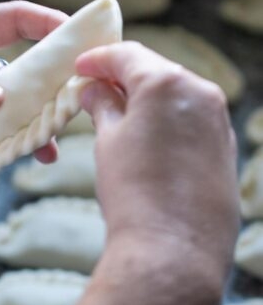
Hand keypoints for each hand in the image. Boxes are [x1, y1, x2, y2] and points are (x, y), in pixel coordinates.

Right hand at [76, 41, 237, 266]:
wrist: (173, 249)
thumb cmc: (133, 190)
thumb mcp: (108, 140)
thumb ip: (103, 107)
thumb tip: (95, 92)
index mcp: (167, 83)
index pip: (127, 56)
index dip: (98, 58)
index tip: (80, 66)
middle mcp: (201, 93)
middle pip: (154, 71)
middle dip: (122, 77)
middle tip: (94, 89)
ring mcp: (218, 121)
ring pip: (174, 95)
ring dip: (145, 99)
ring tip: (116, 114)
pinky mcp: (225, 148)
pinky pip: (190, 119)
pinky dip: (165, 119)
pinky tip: (146, 137)